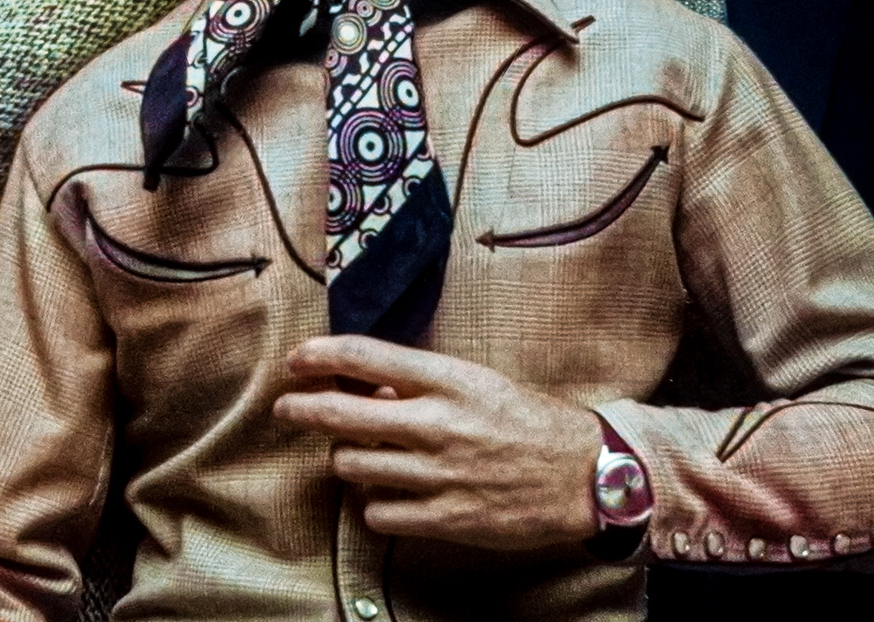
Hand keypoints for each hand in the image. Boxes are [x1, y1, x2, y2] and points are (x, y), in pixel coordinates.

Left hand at [273, 334, 602, 550]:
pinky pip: (377, 513)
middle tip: (287, 408)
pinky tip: (387, 495)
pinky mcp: (446, 519)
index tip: (296, 360)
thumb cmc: (528, 422)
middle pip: (341, 414)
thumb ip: (420, 384)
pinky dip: (373, 504)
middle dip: (301, 409)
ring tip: (358, 454)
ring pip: (352, 466)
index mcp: (448, 380)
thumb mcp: (477, 383)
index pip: (363, 356)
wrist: (586, 476)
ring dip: (345, 459)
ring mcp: (439, 475)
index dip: (318, 355)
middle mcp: (438, 425)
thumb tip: (366, 388)